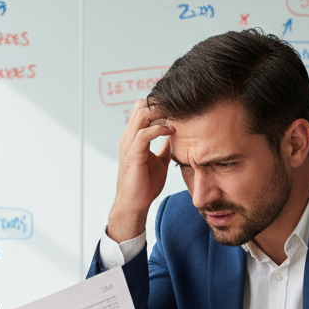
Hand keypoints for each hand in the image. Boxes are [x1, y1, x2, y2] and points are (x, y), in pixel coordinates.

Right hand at [107, 100, 172, 242]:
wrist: (135, 203)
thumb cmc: (145, 185)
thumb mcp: (159, 161)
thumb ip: (164, 148)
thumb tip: (173, 139)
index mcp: (134, 138)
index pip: (143, 109)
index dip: (159, 105)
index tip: (177, 108)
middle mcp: (129, 137)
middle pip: (141, 106)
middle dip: (161, 104)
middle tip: (179, 108)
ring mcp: (129, 144)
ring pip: (141, 114)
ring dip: (160, 112)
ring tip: (176, 116)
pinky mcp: (133, 154)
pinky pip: (144, 133)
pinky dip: (159, 129)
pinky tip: (171, 131)